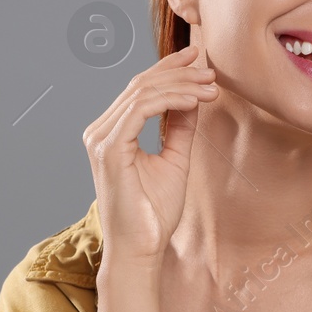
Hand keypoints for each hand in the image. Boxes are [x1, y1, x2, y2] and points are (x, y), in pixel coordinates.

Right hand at [82, 43, 218, 265]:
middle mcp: (101, 132)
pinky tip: (195, 101)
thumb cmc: (154, 214)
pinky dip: (170, 101)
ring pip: (142, 93)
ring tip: (210, 86)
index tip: (199, 61)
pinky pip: (141, 110)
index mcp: (111, 133)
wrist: (141, 250)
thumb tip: (193, 98)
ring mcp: (101, 140)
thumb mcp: (175, 161)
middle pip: (140, 85)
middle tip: (210, 70)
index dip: (169, 70)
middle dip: (178, 72)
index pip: (140, 90)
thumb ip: (180, 128)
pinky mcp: (110, 150)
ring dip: (181, 85)